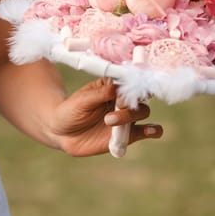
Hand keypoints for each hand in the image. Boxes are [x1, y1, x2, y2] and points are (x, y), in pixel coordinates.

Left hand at [48, 78, 162, 156]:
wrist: (61, 132)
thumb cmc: (70, 110)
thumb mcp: (82, 100)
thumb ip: (102, 94)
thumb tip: (118, 87)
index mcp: (113, 87)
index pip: (131, 80)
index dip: (134, 81)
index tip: (128, 87)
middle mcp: (122, 101)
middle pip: (139, 97)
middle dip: (130, 101)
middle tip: (116, 106)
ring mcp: (126, 118)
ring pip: (143, 112)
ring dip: (131, 116)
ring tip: (110, 121)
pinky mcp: (126, 135)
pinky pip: (145, 132)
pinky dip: (153, 131)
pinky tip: (151, 131)